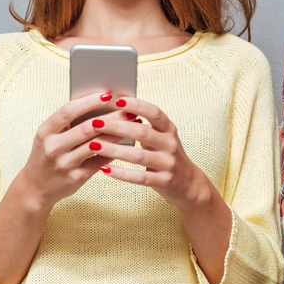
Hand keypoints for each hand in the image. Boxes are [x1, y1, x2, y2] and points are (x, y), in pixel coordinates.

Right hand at [16, 91, 122, 210]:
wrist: (35, 188)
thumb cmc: (47, 155)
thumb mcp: (49, 136)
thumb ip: (68, 122)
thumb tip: (101, 103)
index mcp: (45, 132)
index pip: (68, 111)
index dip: (89, 101)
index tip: (108, 94)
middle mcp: (53, 147)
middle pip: (88, 127)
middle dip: (113, 117)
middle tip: (130, 110)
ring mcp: (64, 164)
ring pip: (98, 144)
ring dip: (118, 133)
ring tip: (133, 125)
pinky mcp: (76, 177)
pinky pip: (100, 161)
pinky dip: (114, 151)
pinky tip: (126, 143)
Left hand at [88, 97, 210, 208]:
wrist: (188, 184)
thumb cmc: (167, 156)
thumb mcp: (162, 138)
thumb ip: (145, 127)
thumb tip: (118, 110)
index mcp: (169, 129)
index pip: (154, 113)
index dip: (137, 105)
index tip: (118, 100)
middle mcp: (170, 144)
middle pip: (143, 132)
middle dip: (117, 127)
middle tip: (96, 123)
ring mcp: (168, 163)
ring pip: (138, 156)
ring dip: (114, 150)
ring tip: (94, 145)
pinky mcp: (163, 181)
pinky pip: (139, 177)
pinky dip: (121, 173)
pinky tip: (104, 169)